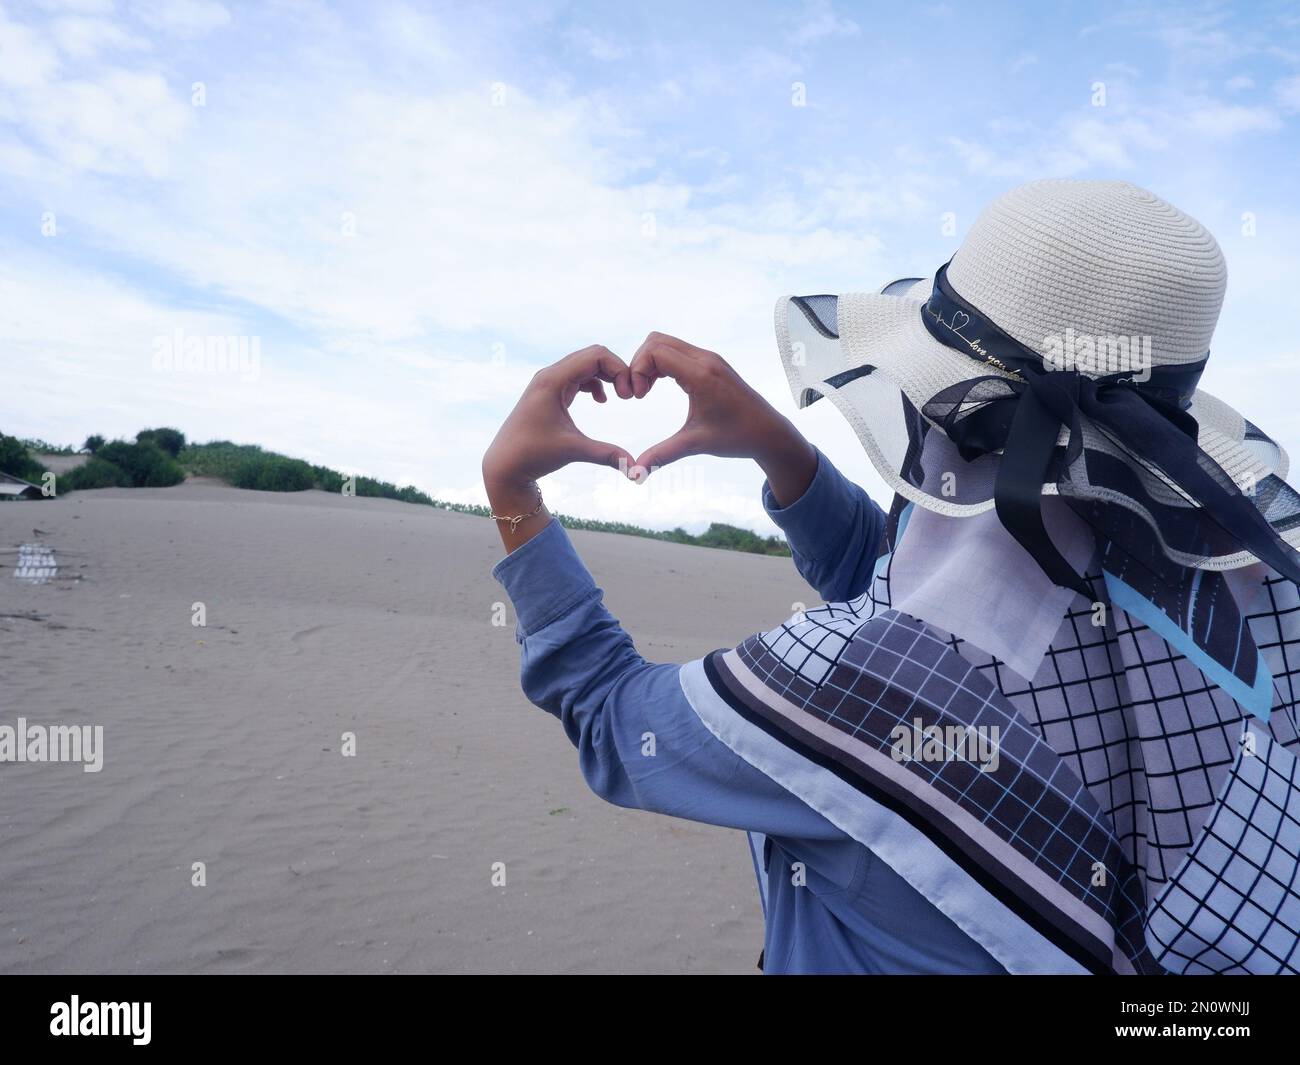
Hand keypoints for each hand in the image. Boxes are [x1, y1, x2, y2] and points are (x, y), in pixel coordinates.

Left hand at [482, 345, 635, 548]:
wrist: (504, 465)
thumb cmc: (533, 455)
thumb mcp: (573, 451)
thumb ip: (607, 454)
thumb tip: (637, 469)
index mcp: (552, 380)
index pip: (595, 355)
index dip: (619, 369)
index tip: (630, 395)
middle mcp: (549, 375)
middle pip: (592, 355)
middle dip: (616, 370)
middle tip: (630, 395)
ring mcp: (548, 382)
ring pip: (585, 364)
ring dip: (606, 375)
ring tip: (621, 396)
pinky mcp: (549, 392)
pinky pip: (577, 376)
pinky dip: (594, 382)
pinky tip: (602, 400)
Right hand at [629, 332, 816, 505]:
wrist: (768, 432)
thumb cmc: (736, 437)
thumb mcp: (695, 444)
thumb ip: (662, 455)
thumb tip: (634, 474)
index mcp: (701, 375)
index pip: (655, 351)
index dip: (637, 370)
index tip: (638, 397)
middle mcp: (705, 359)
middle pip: (656, 341)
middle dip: (639, 364)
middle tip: (638, 393)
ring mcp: (709, 359)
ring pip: (665, 343)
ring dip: (649, 364)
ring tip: (646, 391)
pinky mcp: (711, 363)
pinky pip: (677, 351)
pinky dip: (661, 364)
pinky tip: (659, 387)